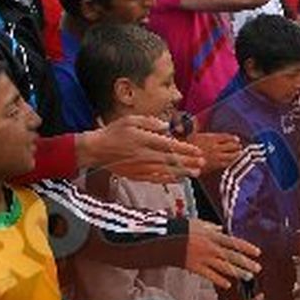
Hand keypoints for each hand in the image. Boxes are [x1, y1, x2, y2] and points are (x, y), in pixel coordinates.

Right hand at [82, 115, 204, 182]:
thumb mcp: (131, 120)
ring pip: (166, 171)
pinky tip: (179, 179)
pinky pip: (156, 179)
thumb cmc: (113, 132)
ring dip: (183, 172)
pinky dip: (169, 180)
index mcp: (144, 140)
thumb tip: (167, 126)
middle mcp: (144, 155)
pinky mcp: (137, 176)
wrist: (96, 150)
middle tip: (203, 162)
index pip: (170, 145)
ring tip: (196, 172)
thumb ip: (150, 122)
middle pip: (171, 160)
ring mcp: (141, 167)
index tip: (197, 150)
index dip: (185, 149)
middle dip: (189, 161)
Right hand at [184, 219, 261, 289]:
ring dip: (237, 272)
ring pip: (224, 266)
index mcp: (212, 235)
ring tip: (248, 277)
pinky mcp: (194, 266)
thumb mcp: (196, 223)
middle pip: (232, 256)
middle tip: (258, 268)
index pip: (234, 242)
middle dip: (246, 262)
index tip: (258, 252)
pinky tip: (228, 285)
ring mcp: (203, 257)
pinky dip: (219, 280)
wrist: (163, 238)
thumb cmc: (180, 228)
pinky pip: (209, 275)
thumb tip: (220, 228)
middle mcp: (210, 246)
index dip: (247, 247)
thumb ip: (210, 226)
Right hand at [189, 132, 242, 173]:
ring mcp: (216, 156)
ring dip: (236, 154)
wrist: (184, 160)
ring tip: (240, 154)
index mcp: (211, 138)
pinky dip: (231, 162)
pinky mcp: (215, 166)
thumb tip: (194, 119)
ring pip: (231, 155)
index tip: (237, 139)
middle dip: (237, 146)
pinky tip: (233, 162)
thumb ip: (196, 127)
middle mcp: (215, 147)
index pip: (226, 137)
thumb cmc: (186, 147)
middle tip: (240, 147)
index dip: (233, 138)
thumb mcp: (191, 135)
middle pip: (231, 146)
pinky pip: (227, 163)